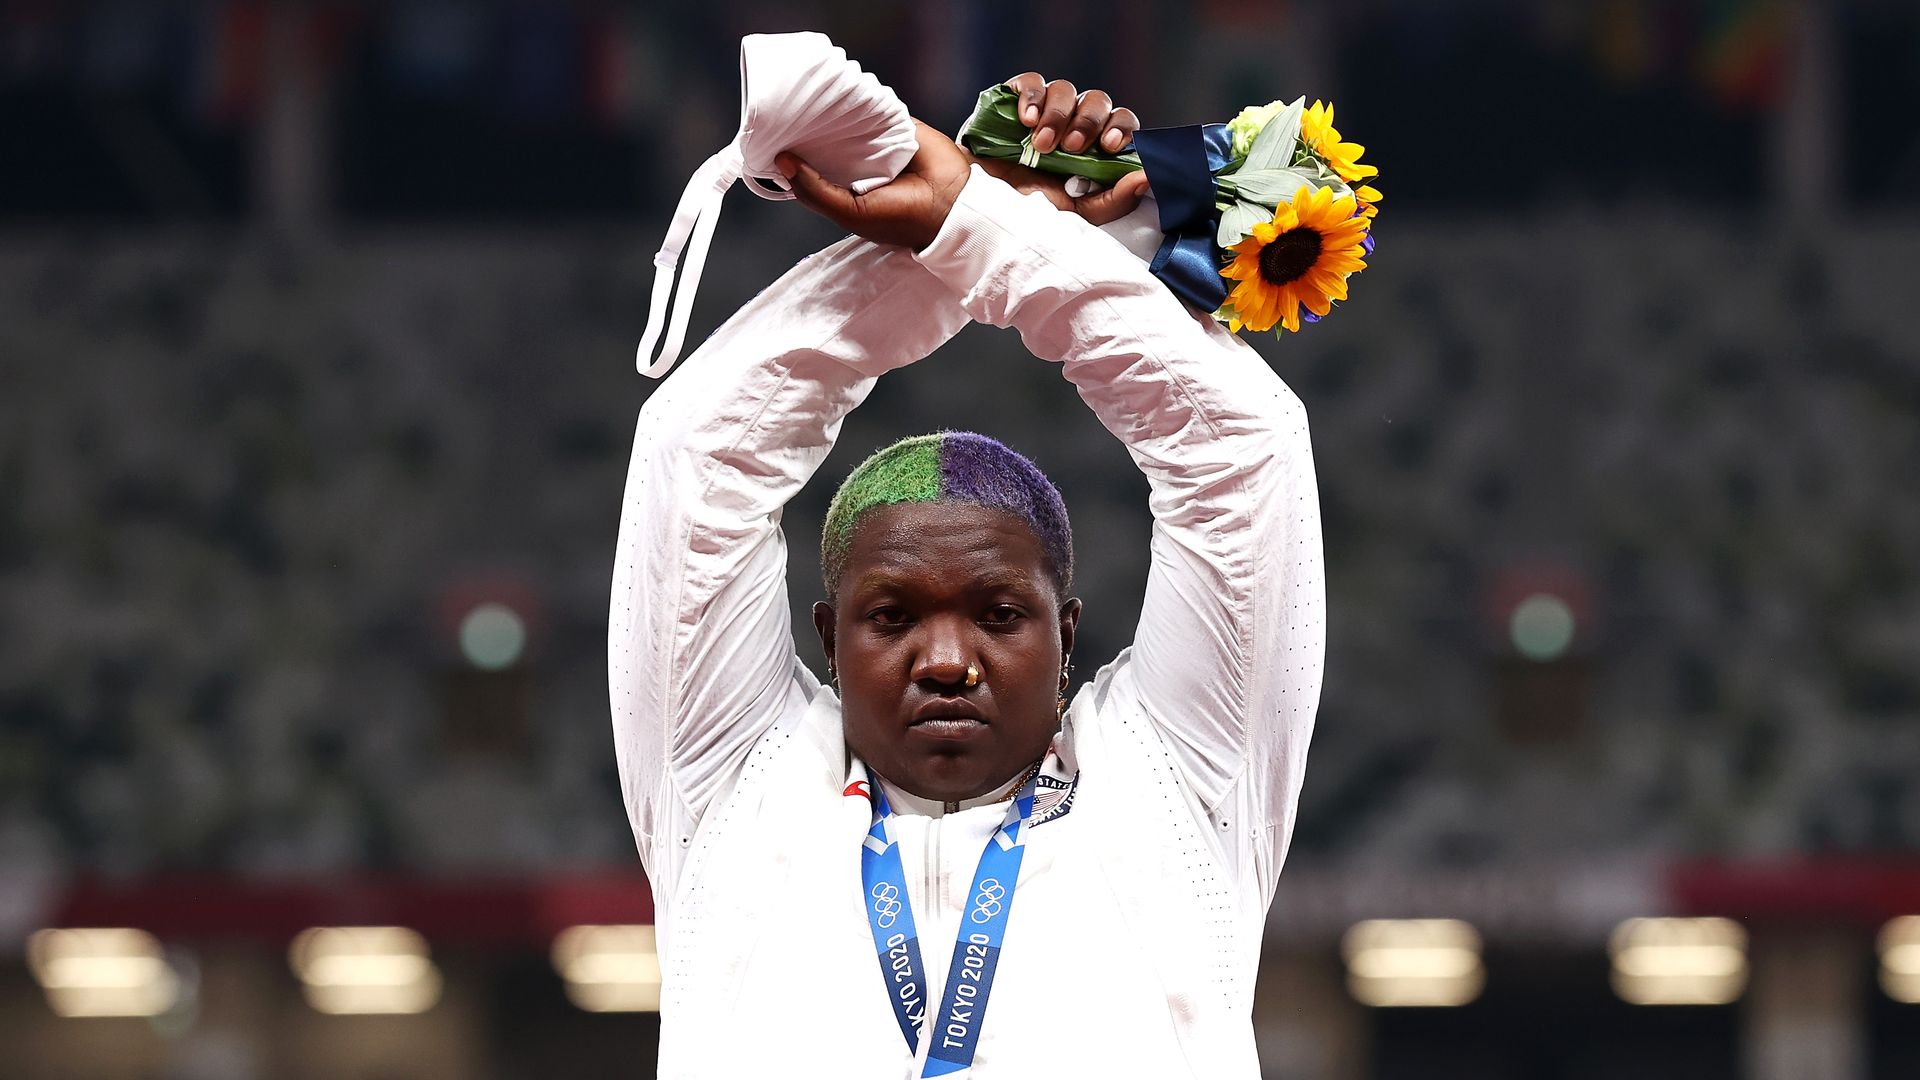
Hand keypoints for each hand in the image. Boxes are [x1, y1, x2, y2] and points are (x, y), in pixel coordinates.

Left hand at [777, 120, 970, 250]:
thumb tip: (783, 161)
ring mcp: (877, 143)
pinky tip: (838, 95)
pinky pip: (873, 109)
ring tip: (806, 102)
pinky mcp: (896, 125)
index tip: (772, 138)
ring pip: (847, 122)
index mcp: (844, 187)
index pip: (812, 166)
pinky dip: (858, 103)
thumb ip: (815, 191)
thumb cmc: (899, 217)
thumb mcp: (849, 212)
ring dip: (831, 114)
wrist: (950, 205)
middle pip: (825, 141)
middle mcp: (858, 164)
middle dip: (807, 131)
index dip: (793, 154)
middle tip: (784, 114)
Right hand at [972, 72, 1147, 225]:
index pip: (1120, 124)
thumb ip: (1112, 201)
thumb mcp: (1072, 216)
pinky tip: (1025, 120)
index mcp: (1091, 148)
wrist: (973, 209)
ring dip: (1058, 115)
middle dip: (1087, 123)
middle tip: (1071, 148)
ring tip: (1040, 144)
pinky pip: (1032, 81)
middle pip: (1096, 101)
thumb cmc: (1024, 214)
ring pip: (1066, 89)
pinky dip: (1032, 96)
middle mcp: (1070, 124)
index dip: (1120, 129)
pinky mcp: (1013, 98)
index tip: (1110, 148)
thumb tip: (1147, 179)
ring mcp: (1042, 110)